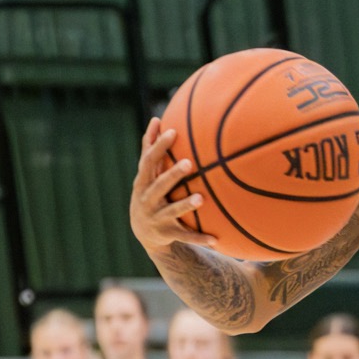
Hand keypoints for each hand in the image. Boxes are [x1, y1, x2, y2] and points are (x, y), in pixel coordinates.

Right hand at [129, 120, 218, 253]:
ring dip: (185, 205)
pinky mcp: (167, 234)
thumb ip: (150, 148)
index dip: (159, 147)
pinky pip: (185, 236)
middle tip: (189, 163)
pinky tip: (216, 240)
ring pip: (171, 211)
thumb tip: (156, 119)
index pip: (149, 161)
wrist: (142, 231)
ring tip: (200, 199)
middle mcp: (147, 199)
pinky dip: (199, 238)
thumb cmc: (148, 191)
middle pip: (159, 186)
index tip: (173, 132)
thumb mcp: (146, 172)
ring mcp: (156, 217)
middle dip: (172, 175)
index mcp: (142, 182)